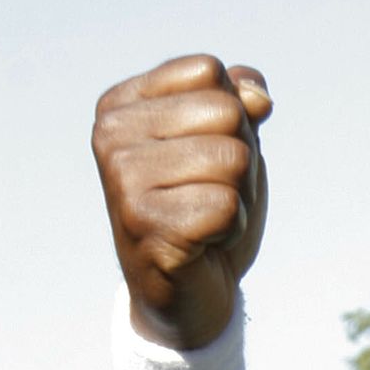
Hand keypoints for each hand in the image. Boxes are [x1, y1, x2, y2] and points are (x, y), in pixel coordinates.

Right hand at [93, 54, 270, 351]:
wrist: (189, 298)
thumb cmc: (206, 215)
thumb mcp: (226, 145)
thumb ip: (239, 103)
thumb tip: (258, 95)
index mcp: (122, 104)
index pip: (210, 72)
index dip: (233, 120)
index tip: (205, 161)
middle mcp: (111, 135)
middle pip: (227, 114)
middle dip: (241, 162)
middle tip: (210, 197)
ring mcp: (123, 181)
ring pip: (233, 160)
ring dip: (239, 198)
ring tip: (207, 221)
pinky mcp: (146, 226)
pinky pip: (228, 206)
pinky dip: (232, 230)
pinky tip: (205, 245)